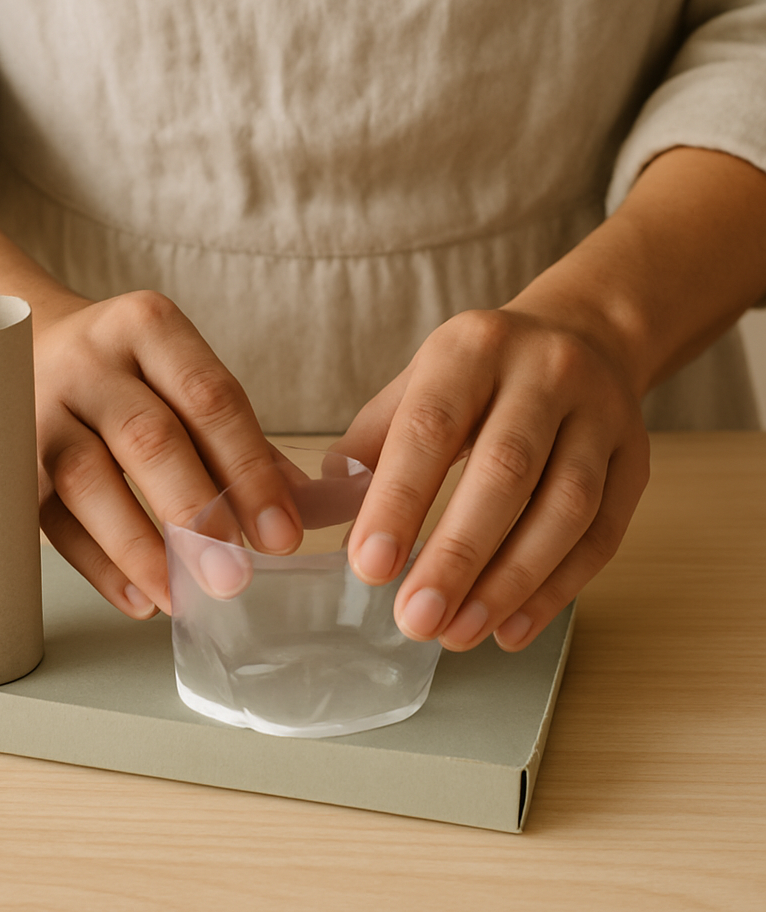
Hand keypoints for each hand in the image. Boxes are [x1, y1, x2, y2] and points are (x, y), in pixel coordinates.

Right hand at [33, 290, 302, 618]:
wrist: (26, 347)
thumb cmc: (125, 374)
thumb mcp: (179, 377)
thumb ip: (235, 437)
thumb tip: (297, 507)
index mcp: (148, 328)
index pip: (210, 398)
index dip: (250, 470)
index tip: (282, 534)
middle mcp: (89, 362)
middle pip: (148, 438)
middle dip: (197, 512)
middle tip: (234, 576)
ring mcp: (38, 408)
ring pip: (89, 481)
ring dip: (143, 548)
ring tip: (187, 597)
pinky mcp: (5, 461)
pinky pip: (52, 520)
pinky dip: (99, 566)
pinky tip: (142, 599)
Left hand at [336, 305, 649, 651]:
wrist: (580, 337)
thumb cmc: (477, 377)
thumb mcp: (415, 386)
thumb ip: (372, 446)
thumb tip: (334, 520)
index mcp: (471, 349)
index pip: (431, 427)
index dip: (400, 500)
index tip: (369, 567)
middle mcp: (544, 373)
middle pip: (504, 471)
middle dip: (457, 555)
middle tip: (416, 619)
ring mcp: (600, 415)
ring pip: (564, 508)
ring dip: (510, 583)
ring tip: (458, 633)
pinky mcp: (635, 459)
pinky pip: (602, 535)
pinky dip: (556, 590)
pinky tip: (510, 627)